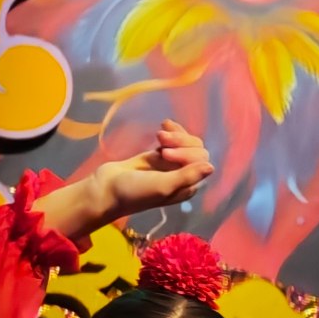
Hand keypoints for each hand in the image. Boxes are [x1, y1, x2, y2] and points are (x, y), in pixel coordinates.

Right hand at [42, 121, 213, 242]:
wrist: (107, 188)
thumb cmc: (135, 192)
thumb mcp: (163, 186)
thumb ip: (187, 176)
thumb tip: (212, 166)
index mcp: (188, 187)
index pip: (202, 162)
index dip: (187, 153)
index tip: (164, 154)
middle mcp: (183, 176)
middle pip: (197, 149)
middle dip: (181, 141)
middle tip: (160, 140)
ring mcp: (171, 165)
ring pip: (186, 143)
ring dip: (176, 135)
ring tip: (159, 134)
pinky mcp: (159, 155)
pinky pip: (174, 140)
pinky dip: (172, 131)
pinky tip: (163, 125)